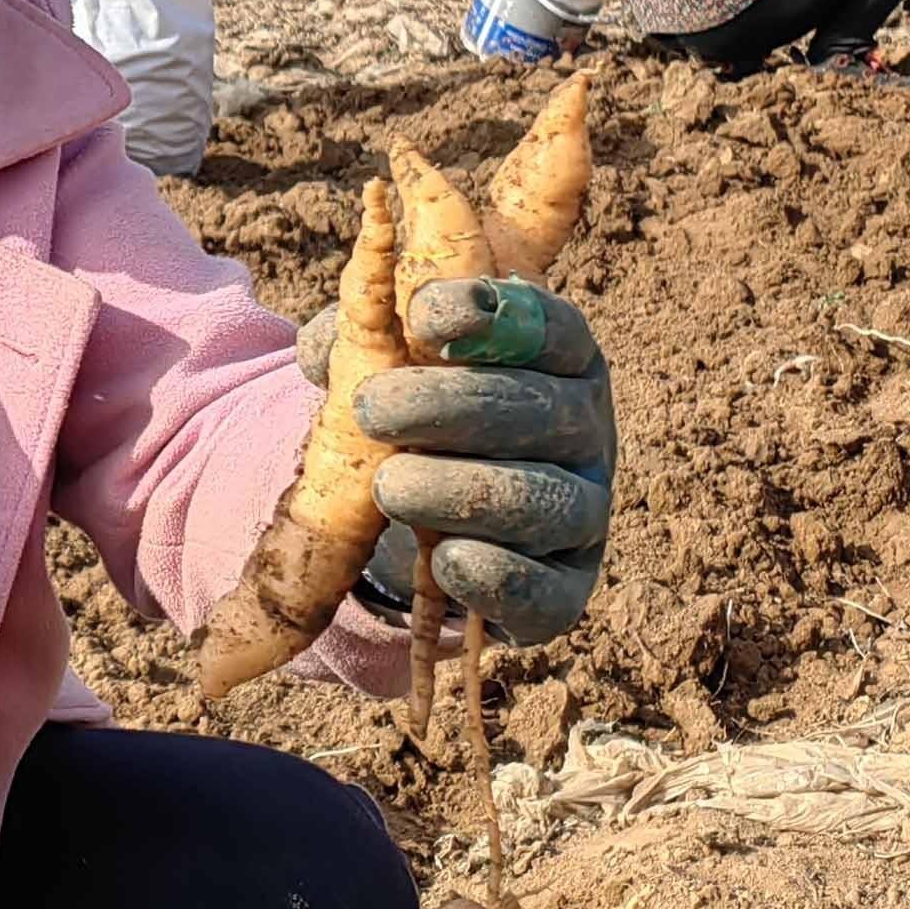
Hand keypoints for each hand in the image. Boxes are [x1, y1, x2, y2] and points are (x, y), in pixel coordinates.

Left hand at [352, 280, 613, 646]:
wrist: (457, 519)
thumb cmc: (429, 417)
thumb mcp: (401, 362)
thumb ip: (366, 340)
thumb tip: (322, 351)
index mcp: (561, 357)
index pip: (547, 326)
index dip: (490, 317)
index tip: (421, 318)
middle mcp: (586, 428)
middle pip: (539, 410)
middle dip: (452, 405)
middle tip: (373, 408)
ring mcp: (586, 510)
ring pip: (543, 500)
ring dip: (462, 492)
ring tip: (389, 486)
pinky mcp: (569, 587)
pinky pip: (548, 591)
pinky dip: (498, 578)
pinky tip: (445, 561)